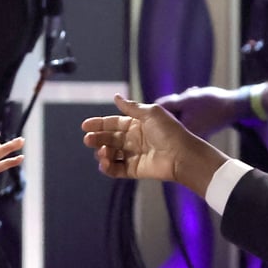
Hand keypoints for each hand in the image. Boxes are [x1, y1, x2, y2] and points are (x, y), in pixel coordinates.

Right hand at [81, 95, 211, 185]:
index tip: (85, 126)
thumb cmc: (170, 132)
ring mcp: (133, 155)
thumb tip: (116, 97)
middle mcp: (133, 139)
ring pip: (111, 154)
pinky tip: (104, 163)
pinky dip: (108, 167)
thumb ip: (131, 107)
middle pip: (109, 139)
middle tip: (88, 140)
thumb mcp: (151, 113)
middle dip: (97, 139)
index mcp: (137, 124)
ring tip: (102, 152)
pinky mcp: (134, 170)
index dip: (99, 124)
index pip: (113, 123)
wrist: (182, 155)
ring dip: (102, 153)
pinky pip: (116, 169)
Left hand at [158, 85, 246, 136]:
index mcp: (179, 132)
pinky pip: (191, 117)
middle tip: (187, 95)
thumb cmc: (210, 103)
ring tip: (194, 95)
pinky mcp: (202, 130)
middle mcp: (186, 136)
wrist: (233, 106)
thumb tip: (153, 106)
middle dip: (177, 103)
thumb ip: (167, 103)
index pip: (162, 118)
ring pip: (182, 114)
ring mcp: (195, 133)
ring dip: (186, 103)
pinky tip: (199, 101)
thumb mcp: (185, 100)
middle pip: (172, 116)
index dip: (166, 105)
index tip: (174, 98)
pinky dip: (193, 109)